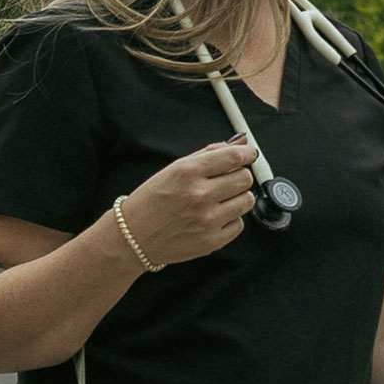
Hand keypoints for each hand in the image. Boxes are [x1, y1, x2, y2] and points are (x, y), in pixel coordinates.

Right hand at [116, 137, 258, 266]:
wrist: (134, 237)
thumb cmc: (152, 201)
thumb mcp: (174, 169)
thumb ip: (209, 153)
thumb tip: (240, 142)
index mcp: (187, 172)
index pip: (233, 157)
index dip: (247, 154)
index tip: (249, 154)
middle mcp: (199, 195)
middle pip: (244, 178)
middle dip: (239, 176)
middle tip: (226, 180)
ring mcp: (207, 220)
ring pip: (247, 200)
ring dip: (238, 197)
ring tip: (219, 200)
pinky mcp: (212, 241)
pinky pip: (239, 224)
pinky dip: (230, 219)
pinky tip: (213, 217)